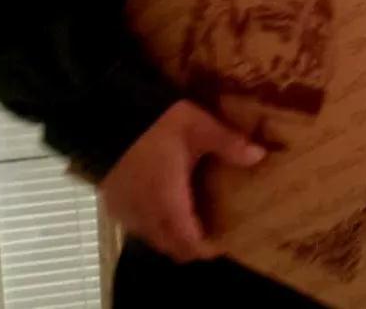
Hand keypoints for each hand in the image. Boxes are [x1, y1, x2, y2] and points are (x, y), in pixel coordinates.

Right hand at [99, 100, 264, 262]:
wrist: (106, 116)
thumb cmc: (156, 123)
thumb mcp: (198, 127)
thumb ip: (228, 143)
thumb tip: (260, 155)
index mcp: (169, 202)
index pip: (188, 243)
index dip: (207, 249)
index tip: (224, 245)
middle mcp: (146, 214)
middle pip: (171, 247)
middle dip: (191, 246)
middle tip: (211, 233)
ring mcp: (127, 211)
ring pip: (153, 239)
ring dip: (172, 237)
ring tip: (190, 220)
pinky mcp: (113, 202)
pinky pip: (137, 226)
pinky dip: (153, 225)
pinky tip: (164, 205)